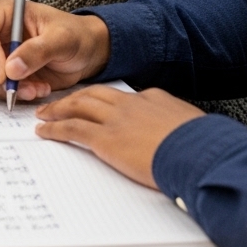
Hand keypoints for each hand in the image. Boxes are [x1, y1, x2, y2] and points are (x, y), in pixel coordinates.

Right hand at [0, 0, 110, 102]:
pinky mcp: (4, 74)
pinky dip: (13, 95)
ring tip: (35, 89)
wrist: (87, 54)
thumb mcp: (62, 39)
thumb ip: (38, 51)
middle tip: (13, 88)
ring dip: (4, 89)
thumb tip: (12, 68)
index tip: (2, 74)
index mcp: (6, 13)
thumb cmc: (76, 36)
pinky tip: (36, 89)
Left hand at [35, 86, 204, 188]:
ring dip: (58, 109)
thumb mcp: (190, 128)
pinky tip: (44, 131)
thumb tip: (177, 135)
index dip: (102, 99)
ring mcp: (117, 119)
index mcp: (152, 98)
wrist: (199, 152)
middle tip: (58, 102)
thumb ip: (175, 127)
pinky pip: (72, 129)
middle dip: (73, 98)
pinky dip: (55, 128)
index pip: (121, 95)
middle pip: (94, 94)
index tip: (93, 104)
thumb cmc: (202, 145)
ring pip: (78, 106)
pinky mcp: (106, 139)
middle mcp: (130, 103)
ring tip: (44, 113)